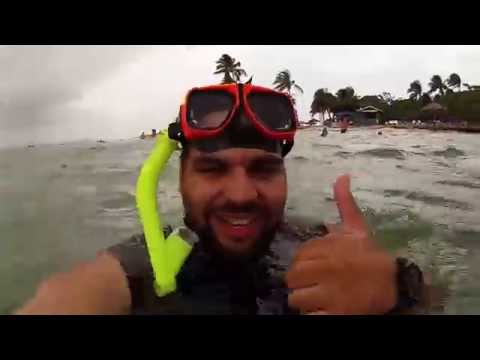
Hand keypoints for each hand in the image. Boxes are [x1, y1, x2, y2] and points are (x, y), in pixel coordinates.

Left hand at [286, 174, 396, 314]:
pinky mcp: (336, 314)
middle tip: (312, 284)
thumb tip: (342, 175)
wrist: (394, 283)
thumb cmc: (369, 253)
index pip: (297, 257)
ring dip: (304, 301)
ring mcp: (331, 293)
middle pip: (292, 278)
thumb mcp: (358, 227)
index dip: (302, 263)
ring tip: (317, 298)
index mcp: (328, 248)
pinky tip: (321, 310)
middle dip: (299, 282)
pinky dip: (311, 316)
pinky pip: (309, 317)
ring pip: (296, 299)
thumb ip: (345, 203)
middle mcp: (327, 269)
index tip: (314, 266)